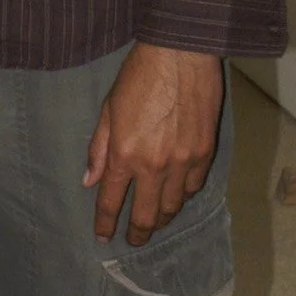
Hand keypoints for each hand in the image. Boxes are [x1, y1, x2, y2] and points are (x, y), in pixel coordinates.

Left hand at [84, 43, 223, 246]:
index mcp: (125, 154)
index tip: (103, 236)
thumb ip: (99, 149)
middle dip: (138, 232)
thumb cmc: (138, 77)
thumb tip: (90, 181)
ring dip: (162, 218)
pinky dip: (183, 196)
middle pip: (147, 214)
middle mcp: (155, 165)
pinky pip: (194, 187)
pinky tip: (176, 196)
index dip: (106, 222)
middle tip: (133, 241)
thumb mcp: (108, 110)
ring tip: (155, 222)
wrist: (180, 55)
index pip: (112, 200)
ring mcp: (183, 162)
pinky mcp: (206, 154)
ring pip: (174, 206)